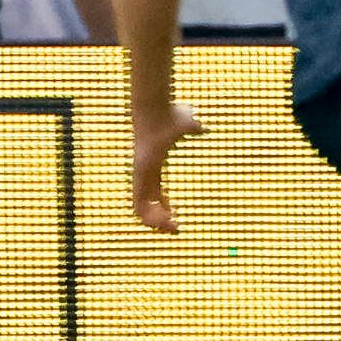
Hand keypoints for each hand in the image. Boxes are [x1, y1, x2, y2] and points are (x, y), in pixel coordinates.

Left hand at [132, 102, 203, 233]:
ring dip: (156, 223)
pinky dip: (151, 217)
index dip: (162, 206)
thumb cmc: (171, 115)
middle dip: (159, 220)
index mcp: (153, 166)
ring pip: (140, 210)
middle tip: (175, 229)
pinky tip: (167, 221)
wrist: (158, 111)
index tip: (175, 216)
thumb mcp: (188, 125)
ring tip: (173, 229)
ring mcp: (139, 175)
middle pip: (145, 205)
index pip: (154, 192)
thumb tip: (201, 128)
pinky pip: (139, 205)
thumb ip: (194, 129)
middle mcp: (144, 174)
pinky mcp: (139, 176)